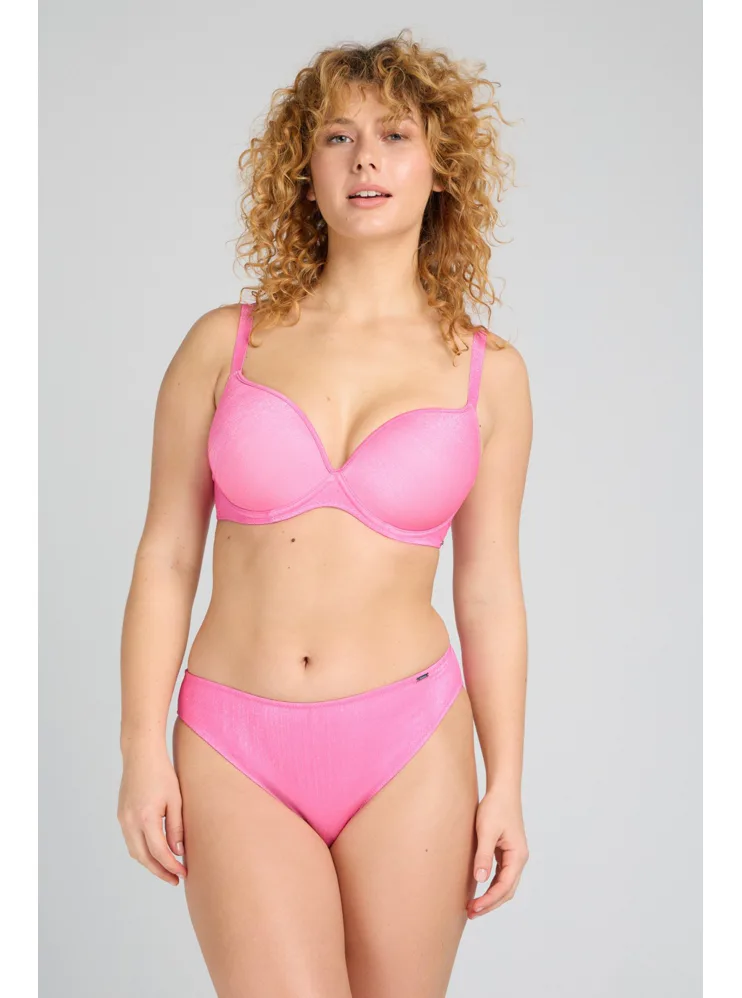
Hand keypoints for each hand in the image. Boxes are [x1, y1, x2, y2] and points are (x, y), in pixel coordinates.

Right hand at [117, 741, 187, 885]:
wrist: (141, 754)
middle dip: (159, 871)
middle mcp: (130, 822)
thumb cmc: (162, 773)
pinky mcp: (121, 815)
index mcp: (146, 818)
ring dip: (149, 863)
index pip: (159, 852)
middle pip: (143, 857)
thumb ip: (176, 827)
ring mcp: (123, 819)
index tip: (183, 874)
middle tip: (175, 880)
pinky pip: (130, 840)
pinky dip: (142, 850)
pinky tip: (154, 851)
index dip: (172, 866)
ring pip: (134, 851)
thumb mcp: (176, 800)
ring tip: (166, 869)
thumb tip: (178, 852)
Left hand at [467, 785, 528, 918]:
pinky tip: (479, 889)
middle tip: (471, 913)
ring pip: (504, 884)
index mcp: (517, 856)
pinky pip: (501, 875)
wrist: (502, 790)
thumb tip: (480, 880)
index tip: (474, 908)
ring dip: (491, 897)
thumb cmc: (495, 807)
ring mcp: (514, 856)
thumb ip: (484, 855)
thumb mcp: (486, 831)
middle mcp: (519, 858)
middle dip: (490, 903)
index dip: (489, 900)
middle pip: (507, 890)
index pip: (504, 886)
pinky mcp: (507, 851)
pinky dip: (491, 885)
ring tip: (473, 907)